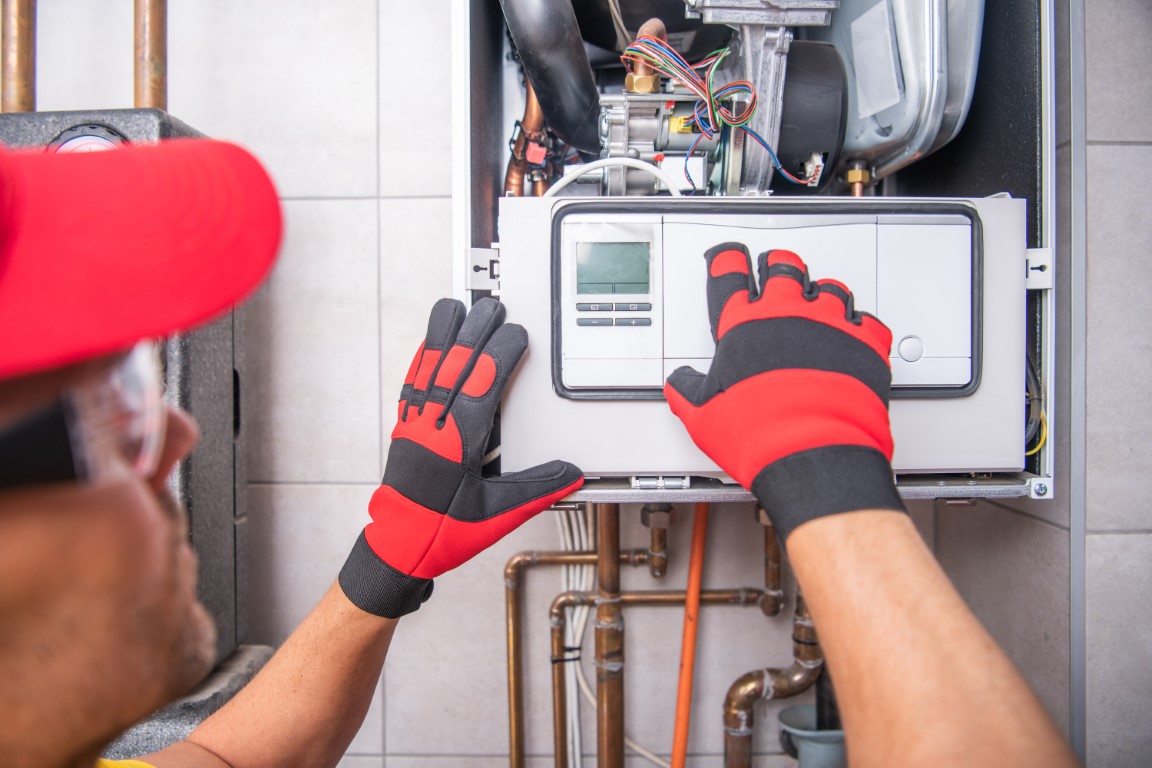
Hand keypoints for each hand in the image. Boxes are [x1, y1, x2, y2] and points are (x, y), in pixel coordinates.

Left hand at [340, 298, 583, 616]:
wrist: (400, 548)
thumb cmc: (445, 533)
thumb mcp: (499, 514)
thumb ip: (536, 489)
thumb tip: (570, 473)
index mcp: (459, 443)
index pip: (483, 386)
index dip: (500, 354)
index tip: (516, 333)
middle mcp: (434, 427)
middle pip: (455, 367)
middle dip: (475, 332)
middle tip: (491, 307)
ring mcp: (416, 425)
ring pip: (429, 369)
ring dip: (442, 335)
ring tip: (454, 307)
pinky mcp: (404, 430)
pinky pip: (412, 386)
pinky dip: (421, 360)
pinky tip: (427, 345)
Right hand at [664, 244, 903, 540]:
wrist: (812, 452)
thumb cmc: (758, 433)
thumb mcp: (702, 415)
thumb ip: (687, 391)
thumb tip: (679, 383)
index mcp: (743, 326)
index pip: (730, 277)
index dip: (727, 261)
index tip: (728, 257)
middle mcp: (786, 315)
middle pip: (783, 268)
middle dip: (777, 265)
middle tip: (775, 267)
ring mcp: (828, 324)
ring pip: (828, 287)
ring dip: (820, 291)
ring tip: (818, 299)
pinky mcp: (863, 343)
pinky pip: (867, 319)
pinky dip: (860, 323)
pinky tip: (856, 329)